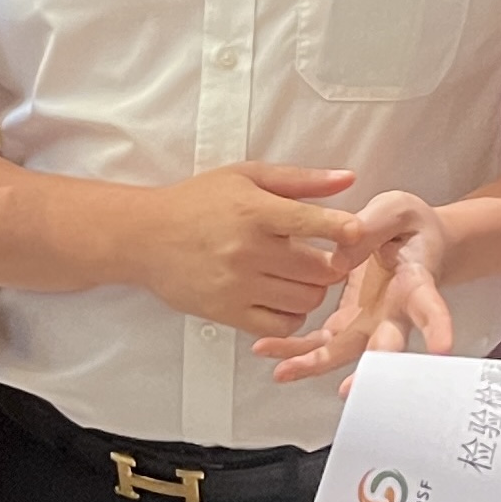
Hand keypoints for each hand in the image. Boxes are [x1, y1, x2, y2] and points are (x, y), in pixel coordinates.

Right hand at [133, 163, 365, 330]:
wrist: (144, 236)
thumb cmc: (196, 202)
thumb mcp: (247, 176)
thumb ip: (301, 180)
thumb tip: (348, 179)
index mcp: (256, 211)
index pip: (316, 223)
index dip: (345, 230)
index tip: (355, 233)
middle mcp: (249, 250)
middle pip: (320, 270)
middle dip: (330, 264)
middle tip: (323, 256)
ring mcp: (238, 285)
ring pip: (306, 299)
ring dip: (312, 289)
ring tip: (298, 275)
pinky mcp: (227, 312)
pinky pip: (281, 324)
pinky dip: (291, 315)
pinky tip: (281, 297)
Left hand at [255, 191, 453, 385]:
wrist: (414, 243)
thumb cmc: (410, 228)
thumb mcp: (396, 210)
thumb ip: (372, 225)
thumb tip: (338, 257)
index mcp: (416, 282)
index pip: (430, 306)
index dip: (437, 326)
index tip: (442, 347)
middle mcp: (395, 313)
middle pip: (385, 345)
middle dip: (367, 367)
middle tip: (351, 387)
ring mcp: (370, 324)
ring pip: (344, 353)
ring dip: (315, 364)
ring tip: (284, 370)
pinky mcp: (346, 325)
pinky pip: (320, 344)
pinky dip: (296, 350)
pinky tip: (271, 352)